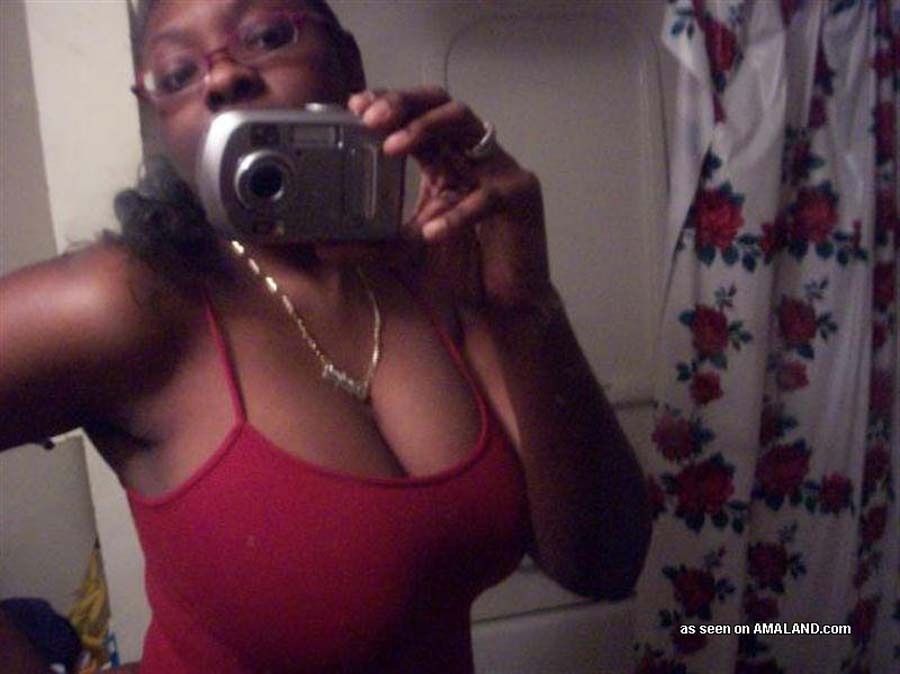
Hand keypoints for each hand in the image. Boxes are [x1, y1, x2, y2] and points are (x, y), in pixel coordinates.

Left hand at [348, 87, 552, 312]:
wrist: (503, 303)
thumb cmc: (462, 269)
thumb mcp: (405, 252)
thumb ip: (368, 245)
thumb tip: (321, 248)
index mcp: (447, 159)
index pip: (418, 114)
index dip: (389, 102)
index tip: (355, 105)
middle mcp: (473, 156)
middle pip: (441, 103)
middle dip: (403, 103)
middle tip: (369, 117)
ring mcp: (499, 169)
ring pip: (465, 124)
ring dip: (425, 128)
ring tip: (391, 146)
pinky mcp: (520, 197)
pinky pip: (487, 195)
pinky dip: (457, 212)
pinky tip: (432, 231)